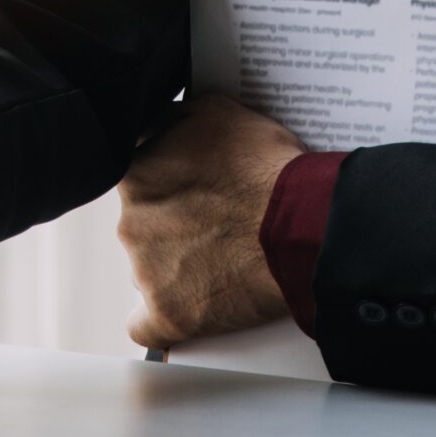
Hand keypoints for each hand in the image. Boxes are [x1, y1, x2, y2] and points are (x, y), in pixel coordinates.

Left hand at [117, 95, 305, 349]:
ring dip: (176, 265)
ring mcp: (146, 272)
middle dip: (174, 224)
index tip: (193, 191)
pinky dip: (162, 318)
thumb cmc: (268, 168)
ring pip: (149, 269)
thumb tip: (159, 124)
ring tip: (222, 260)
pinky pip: (145, 325)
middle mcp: (131, 222)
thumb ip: (173, 119)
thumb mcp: (216, 111)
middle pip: (144, 225)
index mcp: (136, 173)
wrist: (304, 225)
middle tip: (217, 224)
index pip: (138, 179)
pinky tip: (182, 308)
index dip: (169, 184)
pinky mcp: (170, 314)